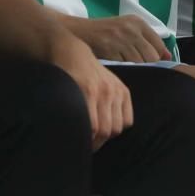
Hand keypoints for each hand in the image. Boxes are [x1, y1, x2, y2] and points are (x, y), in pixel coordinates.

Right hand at [49, 32, 133, 149]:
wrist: (70, 52)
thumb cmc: (85, 72)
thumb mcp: (107, 83)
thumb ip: (111, 104)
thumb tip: (107, 133)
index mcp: (122, 92)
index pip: (124, 124)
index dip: (111, 133)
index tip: (98, 136)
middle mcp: (114, 92)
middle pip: (114, 129)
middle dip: (100, 141)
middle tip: (87, 143)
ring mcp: (102, 92)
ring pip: (103, 130)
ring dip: (92, 140)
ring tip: (81, 139)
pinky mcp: (88, 92)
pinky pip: (91, 123)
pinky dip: (85, 132)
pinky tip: (77, 131)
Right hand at [65, 14, 172, 61]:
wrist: (79, 31)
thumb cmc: (106, 32)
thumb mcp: (128, 29)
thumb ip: (147, 40)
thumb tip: (168, 57)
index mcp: (137, 22)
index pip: (158, 45)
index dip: (159, 57)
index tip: (154, 64)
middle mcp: (131, 29)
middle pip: (151, 56)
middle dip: (148, 65)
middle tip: (139, 68)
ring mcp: (120, 39)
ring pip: (139, 63)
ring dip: (136, 68)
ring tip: (128, 67)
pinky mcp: (110, 50)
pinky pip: (125, 66)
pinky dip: (125, 70)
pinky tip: (119, 67)